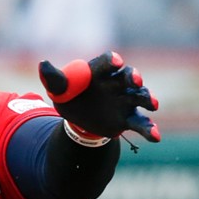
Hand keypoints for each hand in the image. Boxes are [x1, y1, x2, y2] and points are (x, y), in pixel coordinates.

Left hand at [38, 51, 159, 142]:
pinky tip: (155, 137)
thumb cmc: (71, 96)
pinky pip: (141, 123)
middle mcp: (117, 83)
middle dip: (134, 77)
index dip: (112, 61)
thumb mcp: (59, 88)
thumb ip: (54, 78)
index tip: (115, 61)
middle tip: (136, 81)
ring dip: (148, 99)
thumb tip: (42, 64)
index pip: (107, 62)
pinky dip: (149, 129)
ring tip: (153, 104)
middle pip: (128, 77)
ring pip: (140, 97)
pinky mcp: (129, 118)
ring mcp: (126, 100)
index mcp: (100, 72)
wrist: (79, 118)